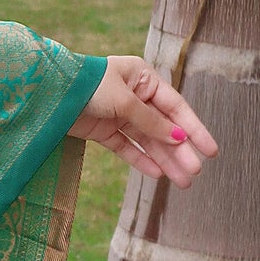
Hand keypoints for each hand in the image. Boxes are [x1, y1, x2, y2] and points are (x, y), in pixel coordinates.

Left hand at [68, 55, 218, 187]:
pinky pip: (128, 148)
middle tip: (194, 172)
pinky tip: (158, 174)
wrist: (48, 93)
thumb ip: (150, 121)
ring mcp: (119, 114)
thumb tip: (178, 139)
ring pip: (148, 141)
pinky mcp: (103, 131)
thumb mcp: (124, 101)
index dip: (194, 129)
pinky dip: (142, 160)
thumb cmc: (87, 85)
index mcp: (143, 78)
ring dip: (165, 160)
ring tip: (182, 182)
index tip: (211, 151)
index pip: (175, 107)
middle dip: (180, 150)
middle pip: (163, 127)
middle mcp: (134, 95)